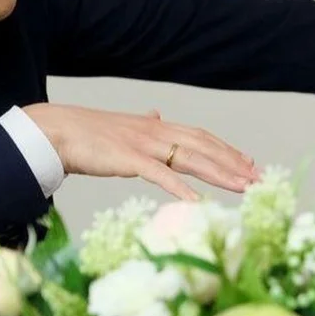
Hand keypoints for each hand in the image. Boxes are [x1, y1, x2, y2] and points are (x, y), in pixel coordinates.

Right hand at [24, 103, 256, 199]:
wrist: (55, 131)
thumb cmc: (86, 134)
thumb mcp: (123, 127)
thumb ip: (144, 125)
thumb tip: (157, 114)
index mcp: (156, 126)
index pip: (201, 136)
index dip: (227, 149)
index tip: (249, 163)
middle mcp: (156, 131)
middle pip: (205, 147)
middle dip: (234, 163)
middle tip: (259, 179)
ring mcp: (144, 145)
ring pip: (192, 159)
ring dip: (221, 174)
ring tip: (244, 188)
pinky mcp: (129, 159)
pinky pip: (160, 175)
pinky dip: (181, 188)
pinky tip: (198, 201)